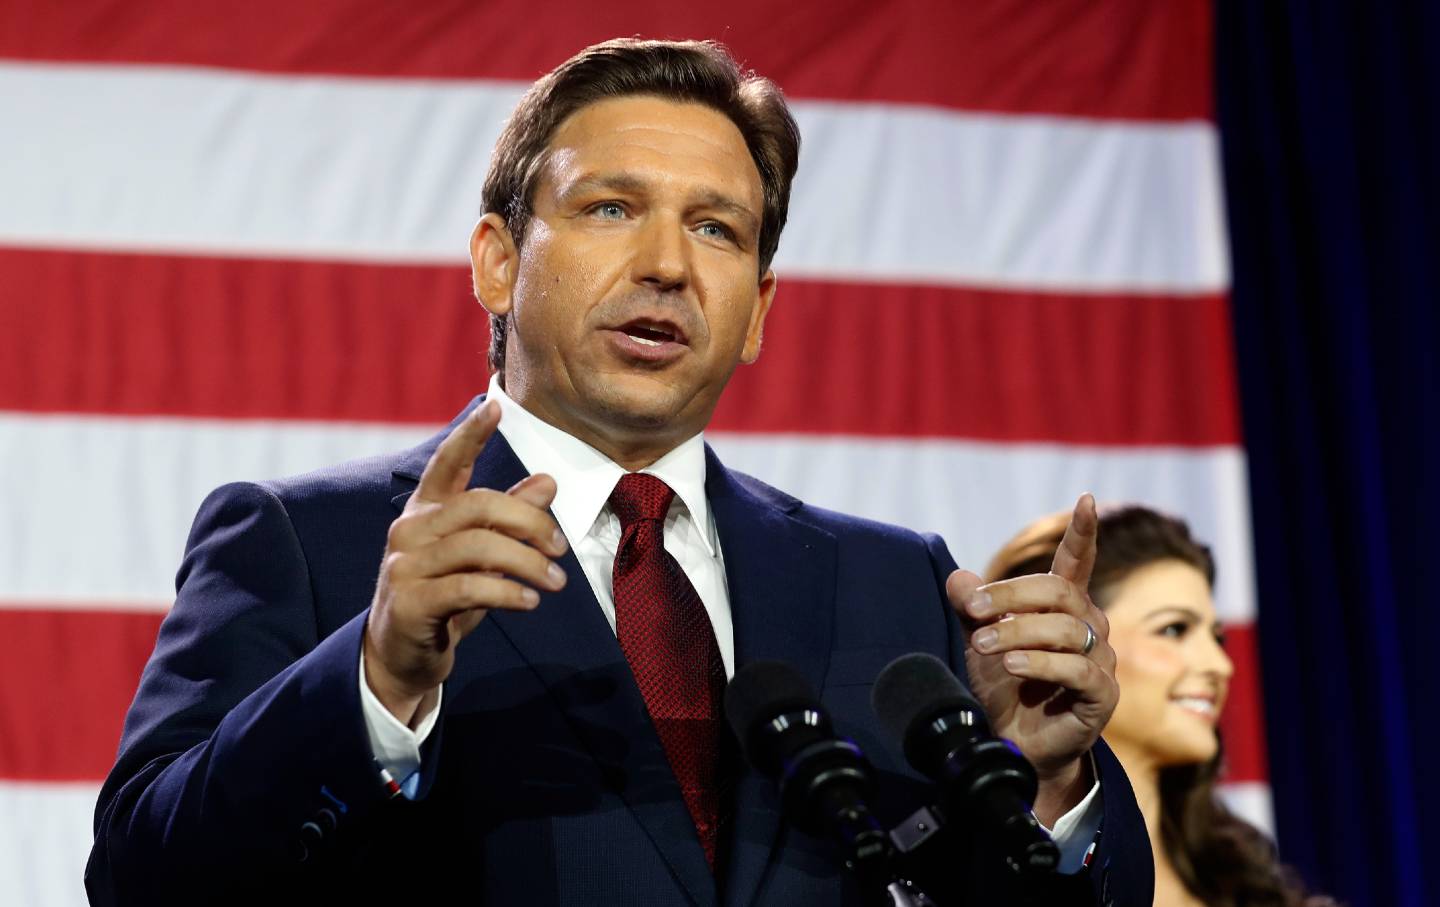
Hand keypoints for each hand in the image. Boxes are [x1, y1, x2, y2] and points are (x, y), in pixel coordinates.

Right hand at [364, 400, 569, 724]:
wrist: (401, 657)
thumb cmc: (446, 597)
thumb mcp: (481, 555)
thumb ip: (510, 518)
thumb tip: (548, 480)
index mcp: (426, 510)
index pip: (448, 462)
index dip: (470, 434)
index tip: (495, 407)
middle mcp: (411, 530)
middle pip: (480, 504)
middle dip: (530, 522)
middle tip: (560, 548)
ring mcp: (405, 565)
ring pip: (479, 546)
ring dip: (528, 563)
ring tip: (555, 583)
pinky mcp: (410, 602)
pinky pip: (470, 587)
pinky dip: (508, 592)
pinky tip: (530, 601)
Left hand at [945, 493, 1117, 822]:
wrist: (1011, 743)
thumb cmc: (1003, 687)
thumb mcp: (979, 639)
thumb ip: (971, 607)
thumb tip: (957, 577)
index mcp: (1064, 607)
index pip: (1077, 563)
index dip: (1082, 533)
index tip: (1085, 500)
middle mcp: (1090, 627)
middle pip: (1059, 591)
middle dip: (1011, 595)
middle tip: (972, 611)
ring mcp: (1101, 660)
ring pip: (1065, 629)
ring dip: (1017, 632)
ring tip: (985, 645)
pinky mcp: (1102, 695)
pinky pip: (1077, 669)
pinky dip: (1041, 663)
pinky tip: (1012, 665)